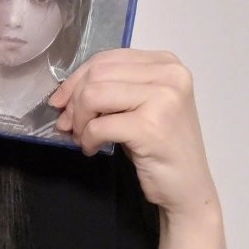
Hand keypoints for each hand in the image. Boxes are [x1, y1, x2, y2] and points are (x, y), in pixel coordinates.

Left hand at [48, 48, 217, 219]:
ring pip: (93, 95)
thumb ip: (110, 88)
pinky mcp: (152, 127)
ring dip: (79, 120)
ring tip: (83, 137)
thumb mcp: (137, 105)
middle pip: (97, 75)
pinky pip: (99, 125)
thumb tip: (62, 95)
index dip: (75, 80)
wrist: (188, 188)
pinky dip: (88, 138)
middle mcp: (169, 74)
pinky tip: (93, 148)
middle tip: (68, 125)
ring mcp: (164, 99)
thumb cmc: (159, 146)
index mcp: (165, 63)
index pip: (105, 59)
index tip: (60, 101)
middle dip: (74, 101)